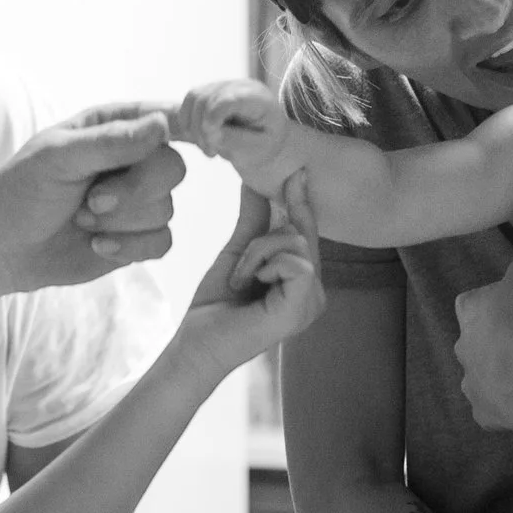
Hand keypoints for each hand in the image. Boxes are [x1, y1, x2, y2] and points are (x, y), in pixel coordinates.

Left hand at [0, 105, 185, 290]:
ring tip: (81, 220)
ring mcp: (137, 200)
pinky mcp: (137, 237)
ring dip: (120, 222)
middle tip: (91, 201)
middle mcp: (132, 159)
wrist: (1, 247)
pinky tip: (97, 245)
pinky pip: (162, 242)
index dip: (185, 127)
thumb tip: (162, 124)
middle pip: (172, 168)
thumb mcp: (59, 156)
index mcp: (114, 125)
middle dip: (134, 191)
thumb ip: (111, 141)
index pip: (165, 117)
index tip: (193, 141)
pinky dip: (129, 247)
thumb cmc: (20, 191)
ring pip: (166, 209)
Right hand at [168, 79, 293, 186]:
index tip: (213, 143)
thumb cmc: (265, 144)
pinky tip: (200, 138)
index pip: (227, 99)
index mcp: (257, 98)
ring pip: (193, 98)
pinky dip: (187, 122)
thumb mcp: (257, 149)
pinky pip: (187, 102)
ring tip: (207, 147)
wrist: (266, 138)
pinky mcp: (209, 92)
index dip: (212, 118)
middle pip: (205, 99)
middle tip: (212, 153)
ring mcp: (222, 85)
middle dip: (201, 130)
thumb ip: (235, 140)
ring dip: (193, 127)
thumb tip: (210, 132)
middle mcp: (238, 85)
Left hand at [178, 170, 323, 374]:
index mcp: (304, 281)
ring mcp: (313, 302)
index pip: (307, 233)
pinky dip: (264, 264)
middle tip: (240, 267)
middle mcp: (315, 292)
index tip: (298, 171)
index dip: (302, 202)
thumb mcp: (237, 251)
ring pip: (295, 242)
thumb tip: (254, 180)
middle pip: (301, 233)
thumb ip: (253, 219)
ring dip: (257, 254)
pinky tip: (250, 286)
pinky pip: (294, 261)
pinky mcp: (304, 307)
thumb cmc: (216, 304)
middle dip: (262, 240)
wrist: (197, 341)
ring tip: (241, 280)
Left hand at [453, 249, 512, 433]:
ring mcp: (471, 385)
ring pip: (480, 377)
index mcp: (468, 314)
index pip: (473, 303)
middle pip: (475, 342)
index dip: (493, 303)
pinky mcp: (484, 415)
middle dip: (494, 342)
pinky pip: (493, 409)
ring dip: (499, 375)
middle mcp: (462, 349)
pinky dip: (507, 405)